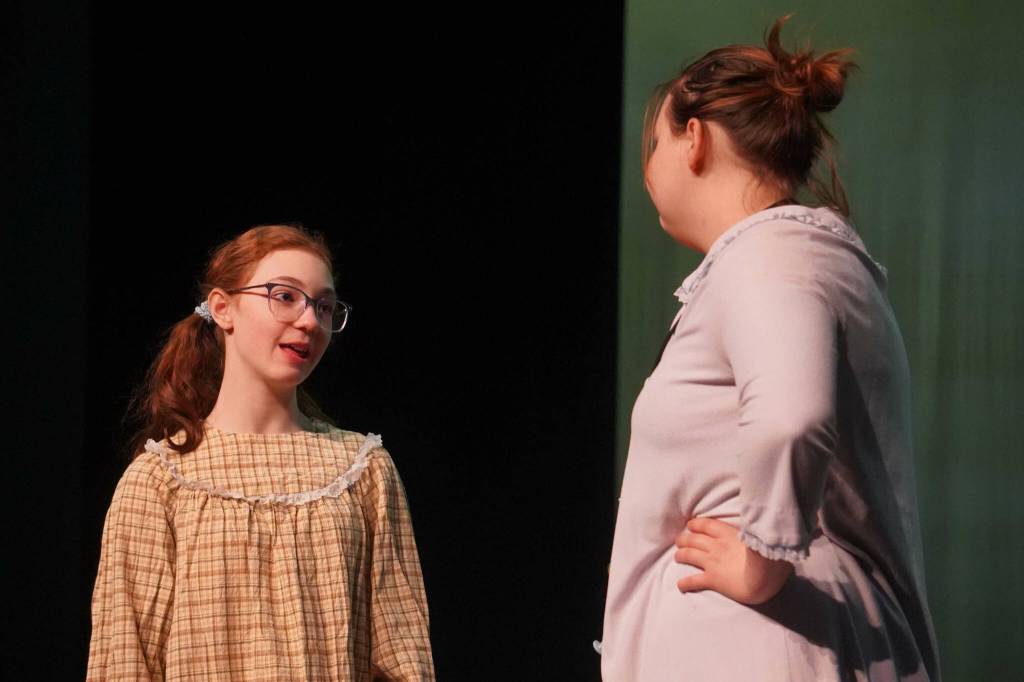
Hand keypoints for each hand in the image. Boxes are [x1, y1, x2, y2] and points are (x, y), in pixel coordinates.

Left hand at [674, 517, 793, 604]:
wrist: (762, 578)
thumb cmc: (770, 557)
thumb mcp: (771, 539)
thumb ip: (777, 533)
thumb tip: (806, 524)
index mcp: (729, 534)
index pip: (706, 524)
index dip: (696, 524)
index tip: (691, 524)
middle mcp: (716, 546)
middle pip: (693, 538)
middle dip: (684, 538)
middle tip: (680, 540)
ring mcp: (712, 562)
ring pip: (689, 555)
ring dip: (681, 555)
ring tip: (678, 556)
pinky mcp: (712, 579)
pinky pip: (694, 581)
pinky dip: (685, 583)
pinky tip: (680, 585)